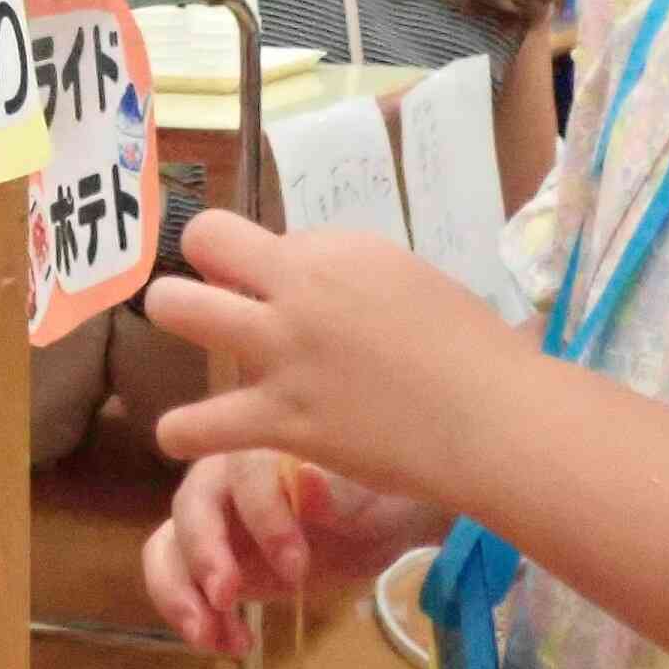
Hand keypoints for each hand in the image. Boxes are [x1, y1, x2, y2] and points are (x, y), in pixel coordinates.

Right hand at [141, 450, 444, 651]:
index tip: (297, 569)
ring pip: (167, 547)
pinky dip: (192, 616)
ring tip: (209, 638)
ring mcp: (208, 522)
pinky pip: (176, 582)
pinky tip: (229, 644)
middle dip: (203, 555)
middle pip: (190, 508)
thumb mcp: (367, 503)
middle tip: (227, 599)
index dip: (264, 519)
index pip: (245, 475)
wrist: (372, 528)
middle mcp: (222, 479)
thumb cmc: (370, 500)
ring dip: (179, 594)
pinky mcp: (206, 561)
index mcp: (261, 451)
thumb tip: (307, 478)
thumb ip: (334, 497)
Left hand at [142, 211, 529, 503]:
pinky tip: (186, 433)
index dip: (266, 262)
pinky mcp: (278, 418)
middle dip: (197, 264)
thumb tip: (311, 282)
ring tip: (192, 342)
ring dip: (173, 318)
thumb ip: (348, 278)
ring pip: (174, 307)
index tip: (284, 291)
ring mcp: (281, 351)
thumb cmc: (474, 353)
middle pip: (202, 237)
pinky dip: (182, 431)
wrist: (495, 419)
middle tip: (216, 301)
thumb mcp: (408, 281)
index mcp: (337, 249)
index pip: (268, 235)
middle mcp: (299, 286)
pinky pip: (194, 424)